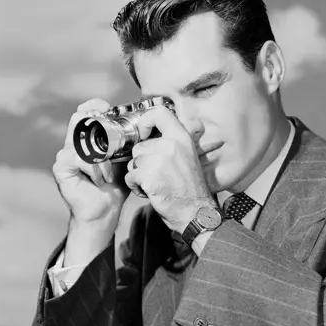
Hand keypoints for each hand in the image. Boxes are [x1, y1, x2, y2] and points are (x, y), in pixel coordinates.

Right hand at [52, 98, 128, 224]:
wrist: (105, 211)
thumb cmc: (115, 186)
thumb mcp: (125, 159)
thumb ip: (128, 142)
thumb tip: (145, 124)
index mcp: (87, 139)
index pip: (84, 112)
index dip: (94, 105)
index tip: (108, 108)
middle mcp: (73, 144)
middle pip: (79, 120)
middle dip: (99, 129)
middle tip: (113, 145)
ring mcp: (65, 155)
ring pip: (81, 140)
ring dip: (101, 157)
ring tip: (109, 173)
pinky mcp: (61, 168)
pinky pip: (77, 158)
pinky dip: (94, 168)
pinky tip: (100, 180)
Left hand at [124, 106, 214, 231]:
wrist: (195, 212)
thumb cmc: (191, 189)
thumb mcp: (187, 156)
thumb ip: (172, 143)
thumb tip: (153, 133)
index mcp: (181, 138)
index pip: (159, 113)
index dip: (145, 121)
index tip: (143, 134)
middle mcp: (171, 144)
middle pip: (139, 146)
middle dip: (142, 162)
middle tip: (157, 174)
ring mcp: (159, 159)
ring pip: (133, 162)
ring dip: (139, 175)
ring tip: (156, 184)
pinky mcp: (148, 175)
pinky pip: (130, 176)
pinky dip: (136, 186)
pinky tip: (151, 191)